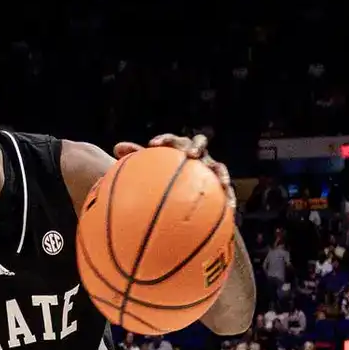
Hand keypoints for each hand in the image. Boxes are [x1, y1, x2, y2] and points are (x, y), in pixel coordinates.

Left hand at [114, 133, 233, 208]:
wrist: (179, 189)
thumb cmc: (159, 178)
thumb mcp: (147, 171)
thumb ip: (136, 159)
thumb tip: (117, 147)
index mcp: (177, 148)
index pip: (172, 140)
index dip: (164, 140)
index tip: (152, 145)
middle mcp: (196, 155)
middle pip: (199, 144)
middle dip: (196, 147)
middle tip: (190, 155)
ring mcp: (209, 168)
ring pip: (218, 167)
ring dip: (220, 174)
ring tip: (221, 183)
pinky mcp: (218, 185)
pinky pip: (226, 191)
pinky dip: (229, 198)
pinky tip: (231, 209)